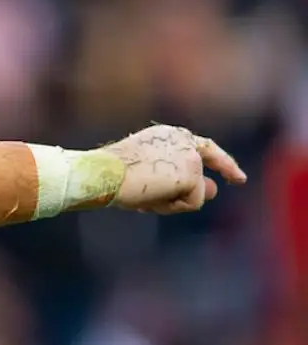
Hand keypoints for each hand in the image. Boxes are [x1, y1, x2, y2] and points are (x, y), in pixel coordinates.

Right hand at [105, 124, 246, 213]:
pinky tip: (152, 199)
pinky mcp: (191, 172)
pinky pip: (192, 202)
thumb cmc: (114, 176)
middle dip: (227, 169)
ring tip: (147, 198)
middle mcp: (182, 140)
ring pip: (197, 191)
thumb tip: (215, 189)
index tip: (233, 173)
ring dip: (175, 202)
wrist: (103, 174)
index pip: (200, 146)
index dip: (219, 160)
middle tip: (240, 179)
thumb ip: (179, 180)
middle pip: (209, 161)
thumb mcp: (149, 176)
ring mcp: (189, 155)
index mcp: (166, 136)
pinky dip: (173, 207)